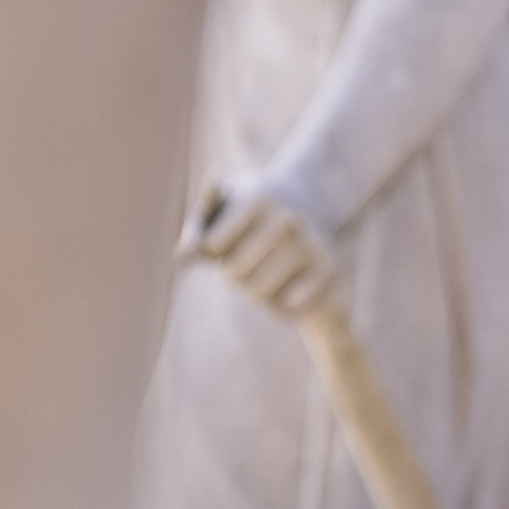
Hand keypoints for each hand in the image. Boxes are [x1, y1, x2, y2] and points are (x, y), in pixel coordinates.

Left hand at [183, 171, 342, 316]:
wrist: (312, 202)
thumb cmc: (251, 209)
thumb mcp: (221, 208)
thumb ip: (196, 230)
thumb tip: (181, 258)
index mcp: (258, 197)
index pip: (211, 248)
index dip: (212, 248)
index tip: (227, 234)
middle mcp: (288, 219)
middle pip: (233, 276)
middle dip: (231, 271)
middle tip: (247, 255)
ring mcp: (311, 246)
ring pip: (257, 297)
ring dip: (252, 291)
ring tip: (265, 268)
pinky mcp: (327, 273)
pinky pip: (284, 311)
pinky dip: (278, 305)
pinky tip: (286, 282)